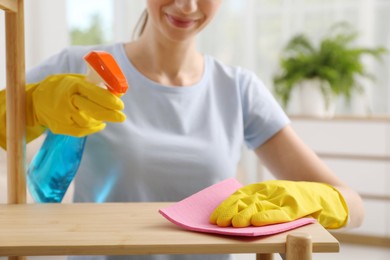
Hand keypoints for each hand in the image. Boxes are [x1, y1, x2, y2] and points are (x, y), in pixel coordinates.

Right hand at [26, 74, 125, 136]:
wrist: (36, 100)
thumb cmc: (62, 88)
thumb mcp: (77, 80)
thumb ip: (96, 85)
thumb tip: (119, 91)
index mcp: (72, 85)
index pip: (94, 93)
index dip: (109, 100)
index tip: (121, 105)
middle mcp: (67, 101)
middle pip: (93, 110)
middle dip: (110, 115)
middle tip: (122, 117)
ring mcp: (62, 115)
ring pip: (87, 122)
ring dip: (100, 120)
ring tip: (107, 117)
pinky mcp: (60, 126)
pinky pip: (80, 131)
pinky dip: (92, 128)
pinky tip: (99, 124)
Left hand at [209, 180, 347, 228]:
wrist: (333, 200)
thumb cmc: (300, 204)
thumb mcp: (277, 203)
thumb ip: (260, 211)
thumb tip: (239, 225)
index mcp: (266, 189)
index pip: (241, 195)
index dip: (227, 205)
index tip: (215, 217)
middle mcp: (273, 191)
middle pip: (247, 200)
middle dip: (232, 211)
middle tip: (220, 223)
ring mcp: (285, 197)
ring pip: (261, 206)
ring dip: (246, 215)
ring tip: (234, 224)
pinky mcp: (298, 207)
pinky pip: (281, 213)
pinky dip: (268, 217)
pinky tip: (256, 222)